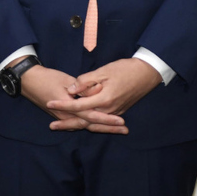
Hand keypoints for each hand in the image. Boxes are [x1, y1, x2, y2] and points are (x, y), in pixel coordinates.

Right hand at [20, 64, 126, 134]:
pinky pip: (79, 123)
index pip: (91, 116)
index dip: (107, 119)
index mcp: (69, 107)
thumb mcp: (65, 80)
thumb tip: (96, 93)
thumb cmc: (47, 78)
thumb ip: (81, 88)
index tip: (121, 121)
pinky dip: (91, 125)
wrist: (28, 80)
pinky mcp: (62, 116)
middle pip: (90, 125)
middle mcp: (67, 116)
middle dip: (108, 128)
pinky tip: (100, 126)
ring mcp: (63, 118)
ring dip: (101, 128)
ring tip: (117, 129)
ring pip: (85, 125)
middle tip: (125, 129)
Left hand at [46, 58, 160, 131]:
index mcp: (104, 99)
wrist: (147, 74)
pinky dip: (89, 124)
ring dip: (76, 125)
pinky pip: (100, 122)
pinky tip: (81, 123)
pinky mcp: (118, 112)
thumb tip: (71, 89)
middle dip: (67, 123)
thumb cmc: (125, 69)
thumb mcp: (103, 71)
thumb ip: (86, 81)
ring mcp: (114, 113)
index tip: (49, 102)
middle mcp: (109, 110)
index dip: (63, 104)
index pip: (79, 105)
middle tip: (51, 125)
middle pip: (84, 120)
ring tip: (62, 126)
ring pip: (92, 123)